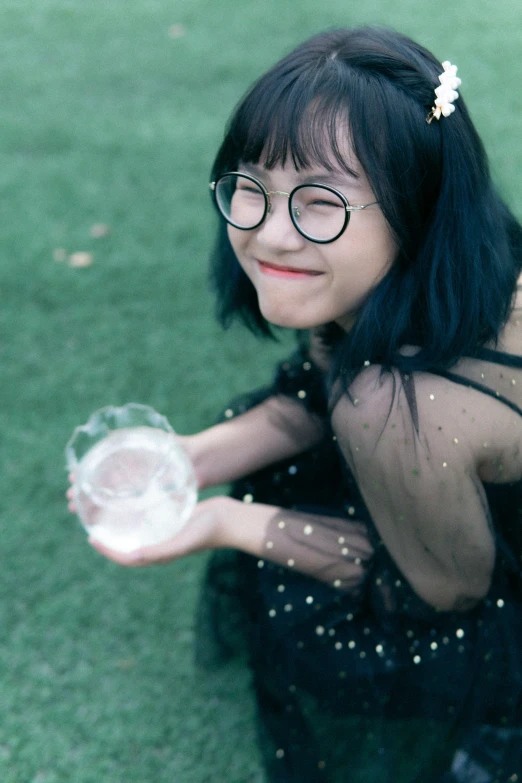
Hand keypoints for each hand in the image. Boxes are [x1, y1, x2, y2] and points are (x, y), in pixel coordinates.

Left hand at [87, 495, 230, 566]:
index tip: (92, 538)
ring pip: (138, 531)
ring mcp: (167, 532)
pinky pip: (150, 519)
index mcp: (160, 554)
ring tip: (107, 512)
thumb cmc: (208, 531)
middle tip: (94, 524)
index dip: (107, 550)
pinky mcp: (173, 520)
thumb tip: (134, 554)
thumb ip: (161, 550)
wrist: (229, 519)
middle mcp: (160, 544)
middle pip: (129, 545)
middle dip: (110, 538)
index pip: (127, 557)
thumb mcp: (183, 541)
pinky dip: (137, 514)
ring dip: (122, 525)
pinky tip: (131, 501)